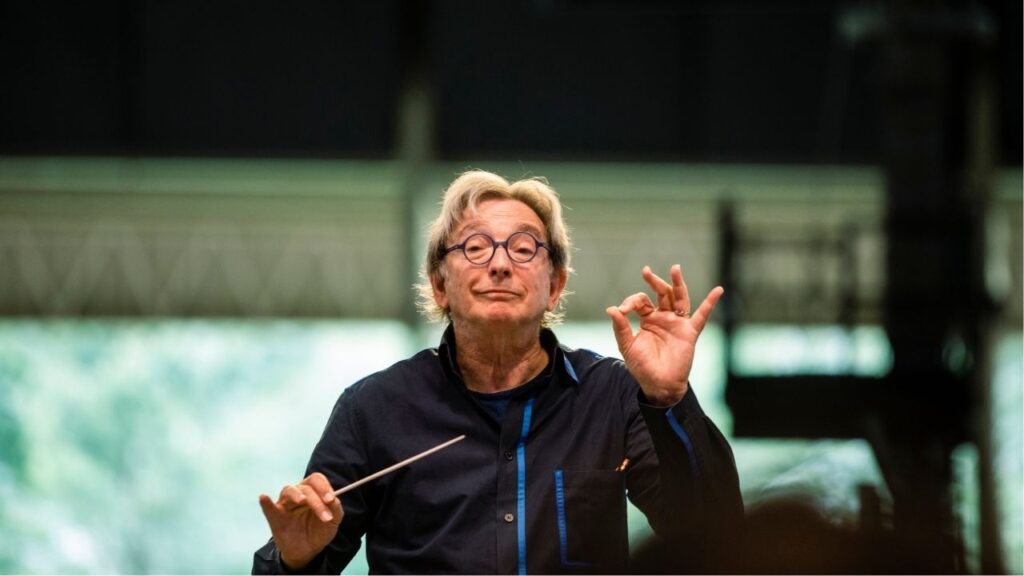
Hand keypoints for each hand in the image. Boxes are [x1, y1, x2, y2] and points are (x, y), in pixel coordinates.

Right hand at [258, 472, 343, 570]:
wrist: (308, 551)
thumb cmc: (319, 530)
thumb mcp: (333, 520)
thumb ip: (336, 508)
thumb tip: (333, 499)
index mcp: (313, 492)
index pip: (316, 480)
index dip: (324, 487)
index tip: (331, 499)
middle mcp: (298, 494)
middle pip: (305, 487)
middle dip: (317, 501)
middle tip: (325, 516)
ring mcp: (285, 504)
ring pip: (288, 491)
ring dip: (296, 495)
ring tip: (302, 501)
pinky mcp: (275, 517)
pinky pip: (269, 508)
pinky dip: (266, 503)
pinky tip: (264, 497)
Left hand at [606, 265, 722, 405]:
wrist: (658, 385)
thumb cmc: (642, 366)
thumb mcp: (627, 346)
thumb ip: (621, 327)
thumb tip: (611, 309)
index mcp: (648, 319)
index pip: (641, 301)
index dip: (631, 302)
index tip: (622, 311)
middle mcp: (664, 318)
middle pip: (661, 294)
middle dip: (654, 282)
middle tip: (646, 271)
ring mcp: (677, 323)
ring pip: (679, 298)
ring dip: (677, 284)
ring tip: (675, 269)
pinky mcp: (689, 332)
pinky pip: (702, 316)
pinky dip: (710, 303)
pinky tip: (718, 290)